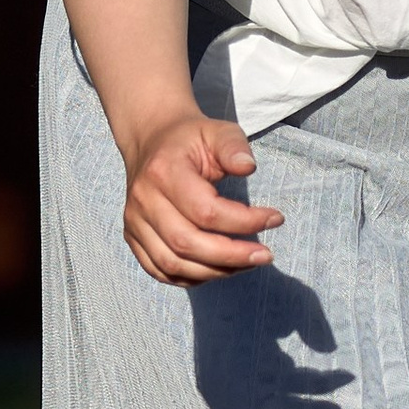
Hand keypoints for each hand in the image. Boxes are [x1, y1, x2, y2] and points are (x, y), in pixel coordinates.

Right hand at [120, 107, 283, 285]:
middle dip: (232, 256)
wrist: (152, 140)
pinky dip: (192, 277)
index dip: (244, 221)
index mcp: (163, 172)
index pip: (206, 211)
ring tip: (247, 263)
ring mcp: (134, 222)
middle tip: (265, 255)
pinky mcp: (133, 237)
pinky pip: (161, 271)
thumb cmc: (191, 139)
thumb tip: (248, 167)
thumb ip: (234, 146)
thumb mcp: (217, 131)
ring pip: (172, 264)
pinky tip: (220, 268)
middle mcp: (143, 200)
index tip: (275, 218)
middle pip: (187, 244)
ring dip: (215, 271)